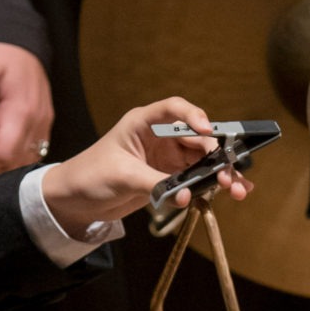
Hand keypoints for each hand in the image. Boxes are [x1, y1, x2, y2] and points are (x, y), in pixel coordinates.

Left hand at [0, 41, 53, 172]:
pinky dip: (17, 154)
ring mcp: (44, 123)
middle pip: (17, 161)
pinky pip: (34, 150)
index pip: (6, 153)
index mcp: (22, 109)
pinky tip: (0, 145)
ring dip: (5, 161)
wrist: (20, 46)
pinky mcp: (44, 123)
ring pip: (27, 159)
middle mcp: (38, 120)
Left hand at [40, 97, 251, 242]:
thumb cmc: (90, 176)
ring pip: (201, 160)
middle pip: (197, 138)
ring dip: (220, 173)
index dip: (193, 117)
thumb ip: (156, 184)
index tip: (207, 132)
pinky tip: (231, 193)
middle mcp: (159, 137)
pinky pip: (195, 179)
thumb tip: (186, 195)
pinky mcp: (168, 177)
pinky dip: (212, 186)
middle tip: (227, 175)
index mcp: (143, 124)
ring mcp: (166, 158)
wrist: (74, 201)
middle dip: (216, 156)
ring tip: (236, 189)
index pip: (174, 109)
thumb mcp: (122, 177)